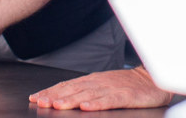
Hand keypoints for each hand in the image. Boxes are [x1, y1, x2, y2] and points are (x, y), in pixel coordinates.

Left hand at [29, 66, 172, 110]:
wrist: (150, 78)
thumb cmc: (126, 84)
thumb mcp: (102, 85)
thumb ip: (84, 90)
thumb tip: (63, 96)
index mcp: (90, 80)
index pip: (65, 85)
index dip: (49, 91)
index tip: (35, 97)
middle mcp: (97, 82)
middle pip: (71, 89)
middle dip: (54, 96)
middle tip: (39, 102)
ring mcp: (110, 88)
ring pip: (86, 94)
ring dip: (70, 100)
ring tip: (56, 105)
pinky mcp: (124, 96)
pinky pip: (108, 100)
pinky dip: (96, 103)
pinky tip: (86, 107)